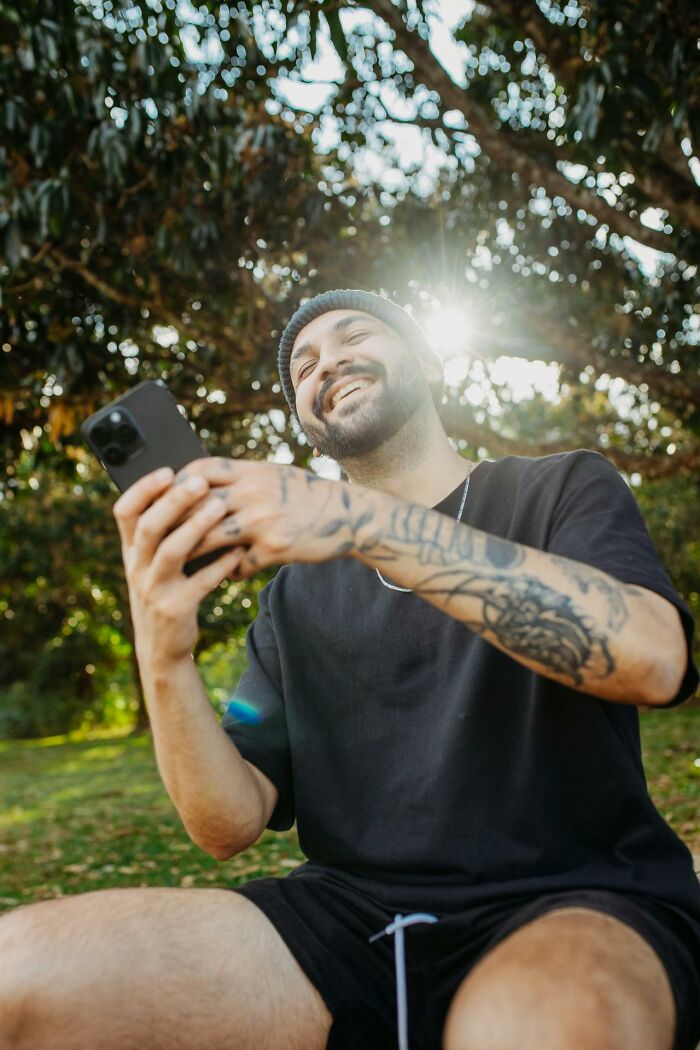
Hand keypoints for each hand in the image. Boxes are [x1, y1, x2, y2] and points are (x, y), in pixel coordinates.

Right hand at [113, 467, 245, 666]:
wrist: (161, 647)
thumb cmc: (165, 592)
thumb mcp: (153, 564)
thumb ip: (163, 534)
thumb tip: (190, 488)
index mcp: (131, 551)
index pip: (124, 512)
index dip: (143, 489)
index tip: (167, 471)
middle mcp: (137, 568)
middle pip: (149, 527)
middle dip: (174, 501)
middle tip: (200, 482)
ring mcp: (153, 590)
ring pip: (172, 552)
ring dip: (196, 527)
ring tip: (220, 507)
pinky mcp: (175, 609)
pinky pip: (200, 582)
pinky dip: (221, 564)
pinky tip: (239, 551)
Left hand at [172, 458, 365, 578]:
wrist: (347, 515)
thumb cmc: (305, 495)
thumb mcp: (272, 476)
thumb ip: (240, 478)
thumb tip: (201, 482)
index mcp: (251, 471)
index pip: (200, 471)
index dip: (176, 484)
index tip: (164, 499)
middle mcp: (253, 492)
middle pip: (196, 506)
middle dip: (173, 524)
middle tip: (158, 540)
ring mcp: (263, 520)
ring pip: (209, 538)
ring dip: (192, 554)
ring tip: (181, 564)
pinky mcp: (274, 548)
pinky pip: (238, 565)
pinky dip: (227, 573)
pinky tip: (224, 576)